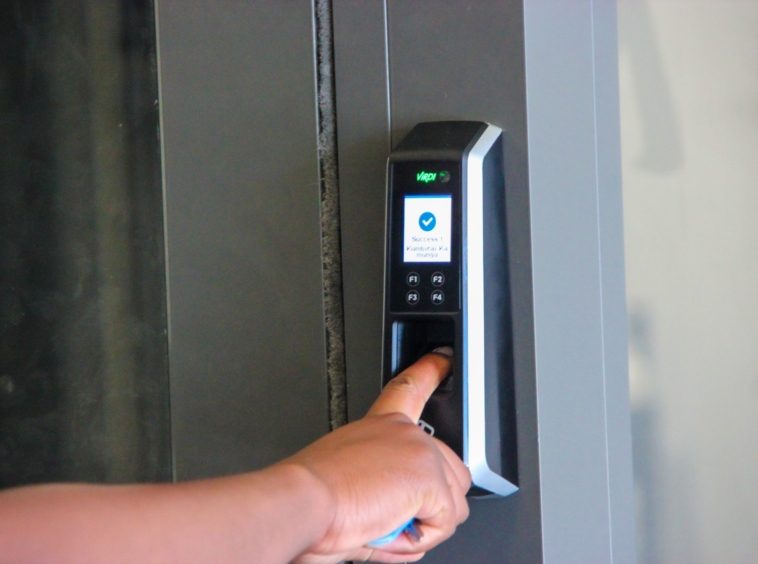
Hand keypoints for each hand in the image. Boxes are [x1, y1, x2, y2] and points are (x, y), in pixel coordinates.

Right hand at [286, 349, 470, 562]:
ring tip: (386, 525)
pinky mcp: (430, 477)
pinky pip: (445, 523)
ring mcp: (420, 451)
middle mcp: (403, 431)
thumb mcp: (348, 486)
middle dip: (433, 503)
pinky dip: (422, 539)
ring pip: (454, 501)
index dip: (430, 371)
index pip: (409, 389)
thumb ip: (383, 495)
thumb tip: (403, 530)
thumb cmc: (309, 499)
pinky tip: (391, 529)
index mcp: (379, 426)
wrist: (300, 503)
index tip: (443, 358)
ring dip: (427, 524)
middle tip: (391, 519)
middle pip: (451, 468)